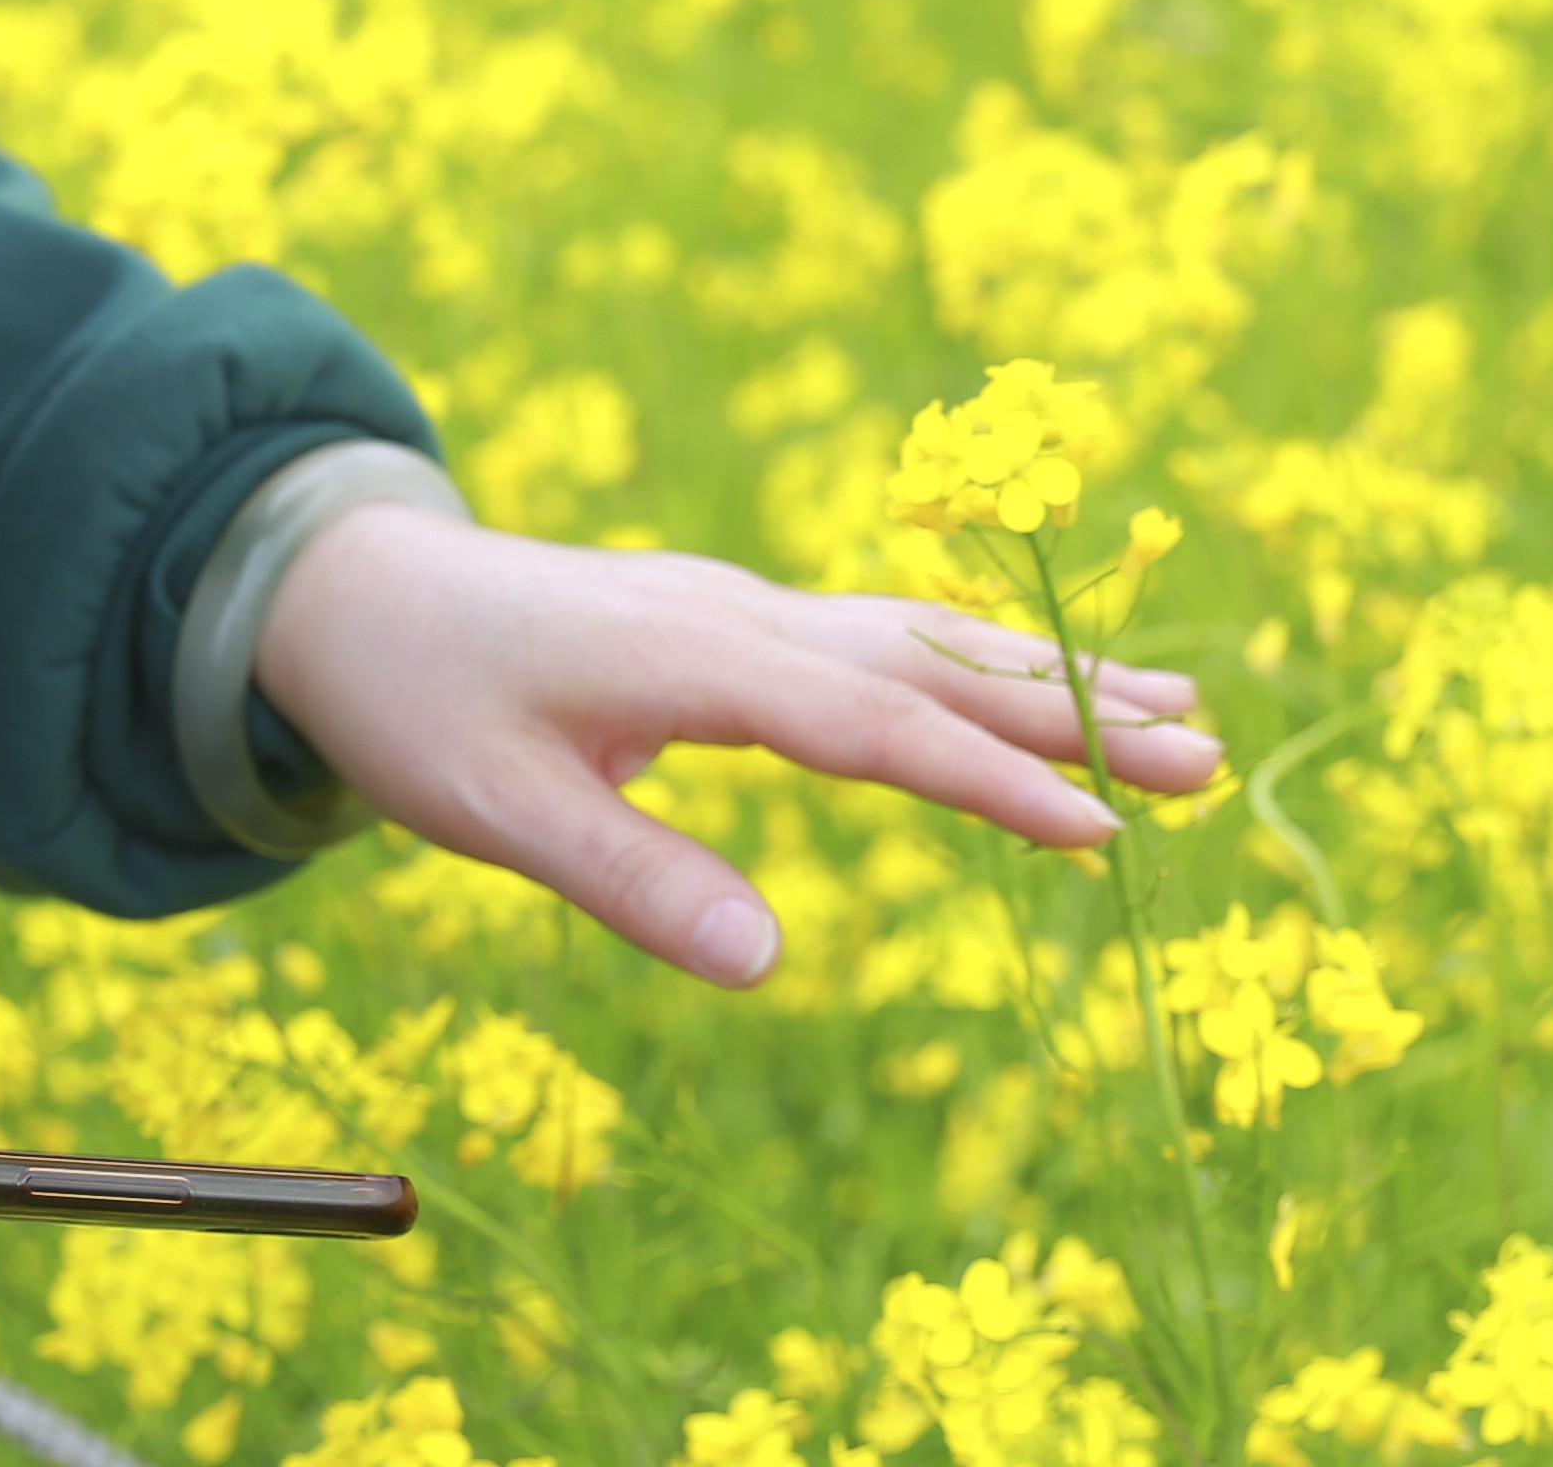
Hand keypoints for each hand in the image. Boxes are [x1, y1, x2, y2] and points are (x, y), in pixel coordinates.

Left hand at [246, 513, 1223, 988]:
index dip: (992, 782)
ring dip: (1043, 677)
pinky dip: (973, 664)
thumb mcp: (493, 810)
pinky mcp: (732, 622)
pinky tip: (1028, 686)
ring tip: (1173, 704)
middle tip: (1208, 756)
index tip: (1105, 831)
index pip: (877, 726)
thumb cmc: (414, 702)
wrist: (344, 586)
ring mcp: (743, 610)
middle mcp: (741, 617)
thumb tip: (774, 966)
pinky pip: (882, 638)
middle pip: (934, 664)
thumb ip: (634, 878)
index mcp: (696, 657)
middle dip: (1073, 710)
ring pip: (922, 638)